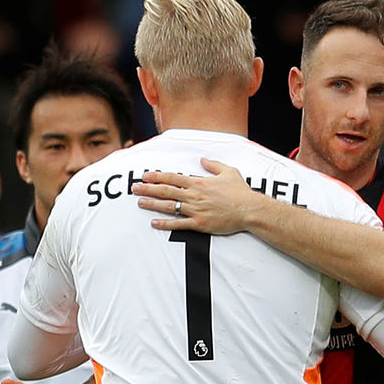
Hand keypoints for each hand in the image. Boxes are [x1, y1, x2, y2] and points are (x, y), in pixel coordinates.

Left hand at [131, 158, 264, 233]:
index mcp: (199, 182)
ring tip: (139, 203)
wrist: (249, 210)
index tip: (145, 175)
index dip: (157, 176)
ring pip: (168, 206)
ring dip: (152, 204)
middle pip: (166, 191)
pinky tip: (154, 222)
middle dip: (148, 189)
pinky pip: (178, 224)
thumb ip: (213, 165)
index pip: (173, 177)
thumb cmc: (240, 191)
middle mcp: (194, 195)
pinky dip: (165, 223)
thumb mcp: (229, 171)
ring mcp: (195, 210)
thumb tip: (202, 160)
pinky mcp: (199, 224)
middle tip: (134, 188)